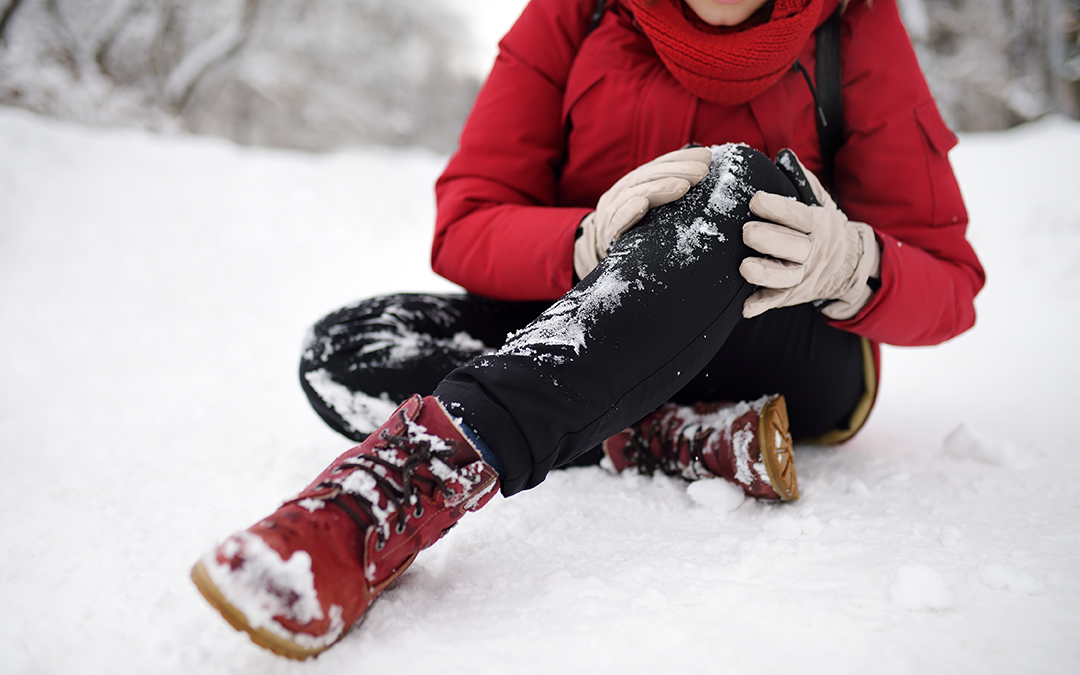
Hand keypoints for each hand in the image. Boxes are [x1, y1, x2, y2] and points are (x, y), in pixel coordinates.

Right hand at [574, 146, 711, 279]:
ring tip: (684, 186)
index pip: (658, 165)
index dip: (681, 158)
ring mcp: (612, 211)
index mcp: (634, 183)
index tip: (706, 157)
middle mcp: (622, 192)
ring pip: (634, 193)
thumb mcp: (650, 207)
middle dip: (677, 170)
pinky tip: (643, 205)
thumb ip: (668, 193)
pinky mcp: (607, 233)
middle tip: (702, 172)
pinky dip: (629, 211)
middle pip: (648, 175)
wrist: (599, 251)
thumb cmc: (634, 229)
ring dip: (660, 188)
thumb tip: (702, 178)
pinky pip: (617, 220)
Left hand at [739, 150, 879, 319]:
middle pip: (794, 248)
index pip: (799, 216)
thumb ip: (802, 181)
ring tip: (744, 268)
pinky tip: (746, 307)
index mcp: (817, 225)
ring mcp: (803, 275)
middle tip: (746, 232)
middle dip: (770, 240)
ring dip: (765, 274)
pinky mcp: (792, 294)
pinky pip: (777, 301)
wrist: (846, 265)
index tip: (756, 200)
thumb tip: (784, 156)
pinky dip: (762, 305)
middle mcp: (812, 252)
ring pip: (786, 278)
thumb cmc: (822, 227)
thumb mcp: (820, 202)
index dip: (778, 209)